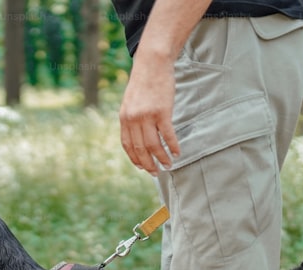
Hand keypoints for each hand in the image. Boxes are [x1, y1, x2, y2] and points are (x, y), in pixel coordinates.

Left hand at [118, 54, 179, 175]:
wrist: (152, 63)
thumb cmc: (143, 82)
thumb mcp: (130, 101)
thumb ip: (131, 118)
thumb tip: (137, 135)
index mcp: (124, 117)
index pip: (127, 145)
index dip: (135, 159)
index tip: (142, 168)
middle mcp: (133, 119)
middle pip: (140, 149)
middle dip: (148, 164)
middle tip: (156, 172)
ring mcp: (147, 116)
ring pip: (154, 145)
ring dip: (162, 158)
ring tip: (169, 165)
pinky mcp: (162, 111)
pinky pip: (168, 135)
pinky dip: (173, 146)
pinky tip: (177, 152)